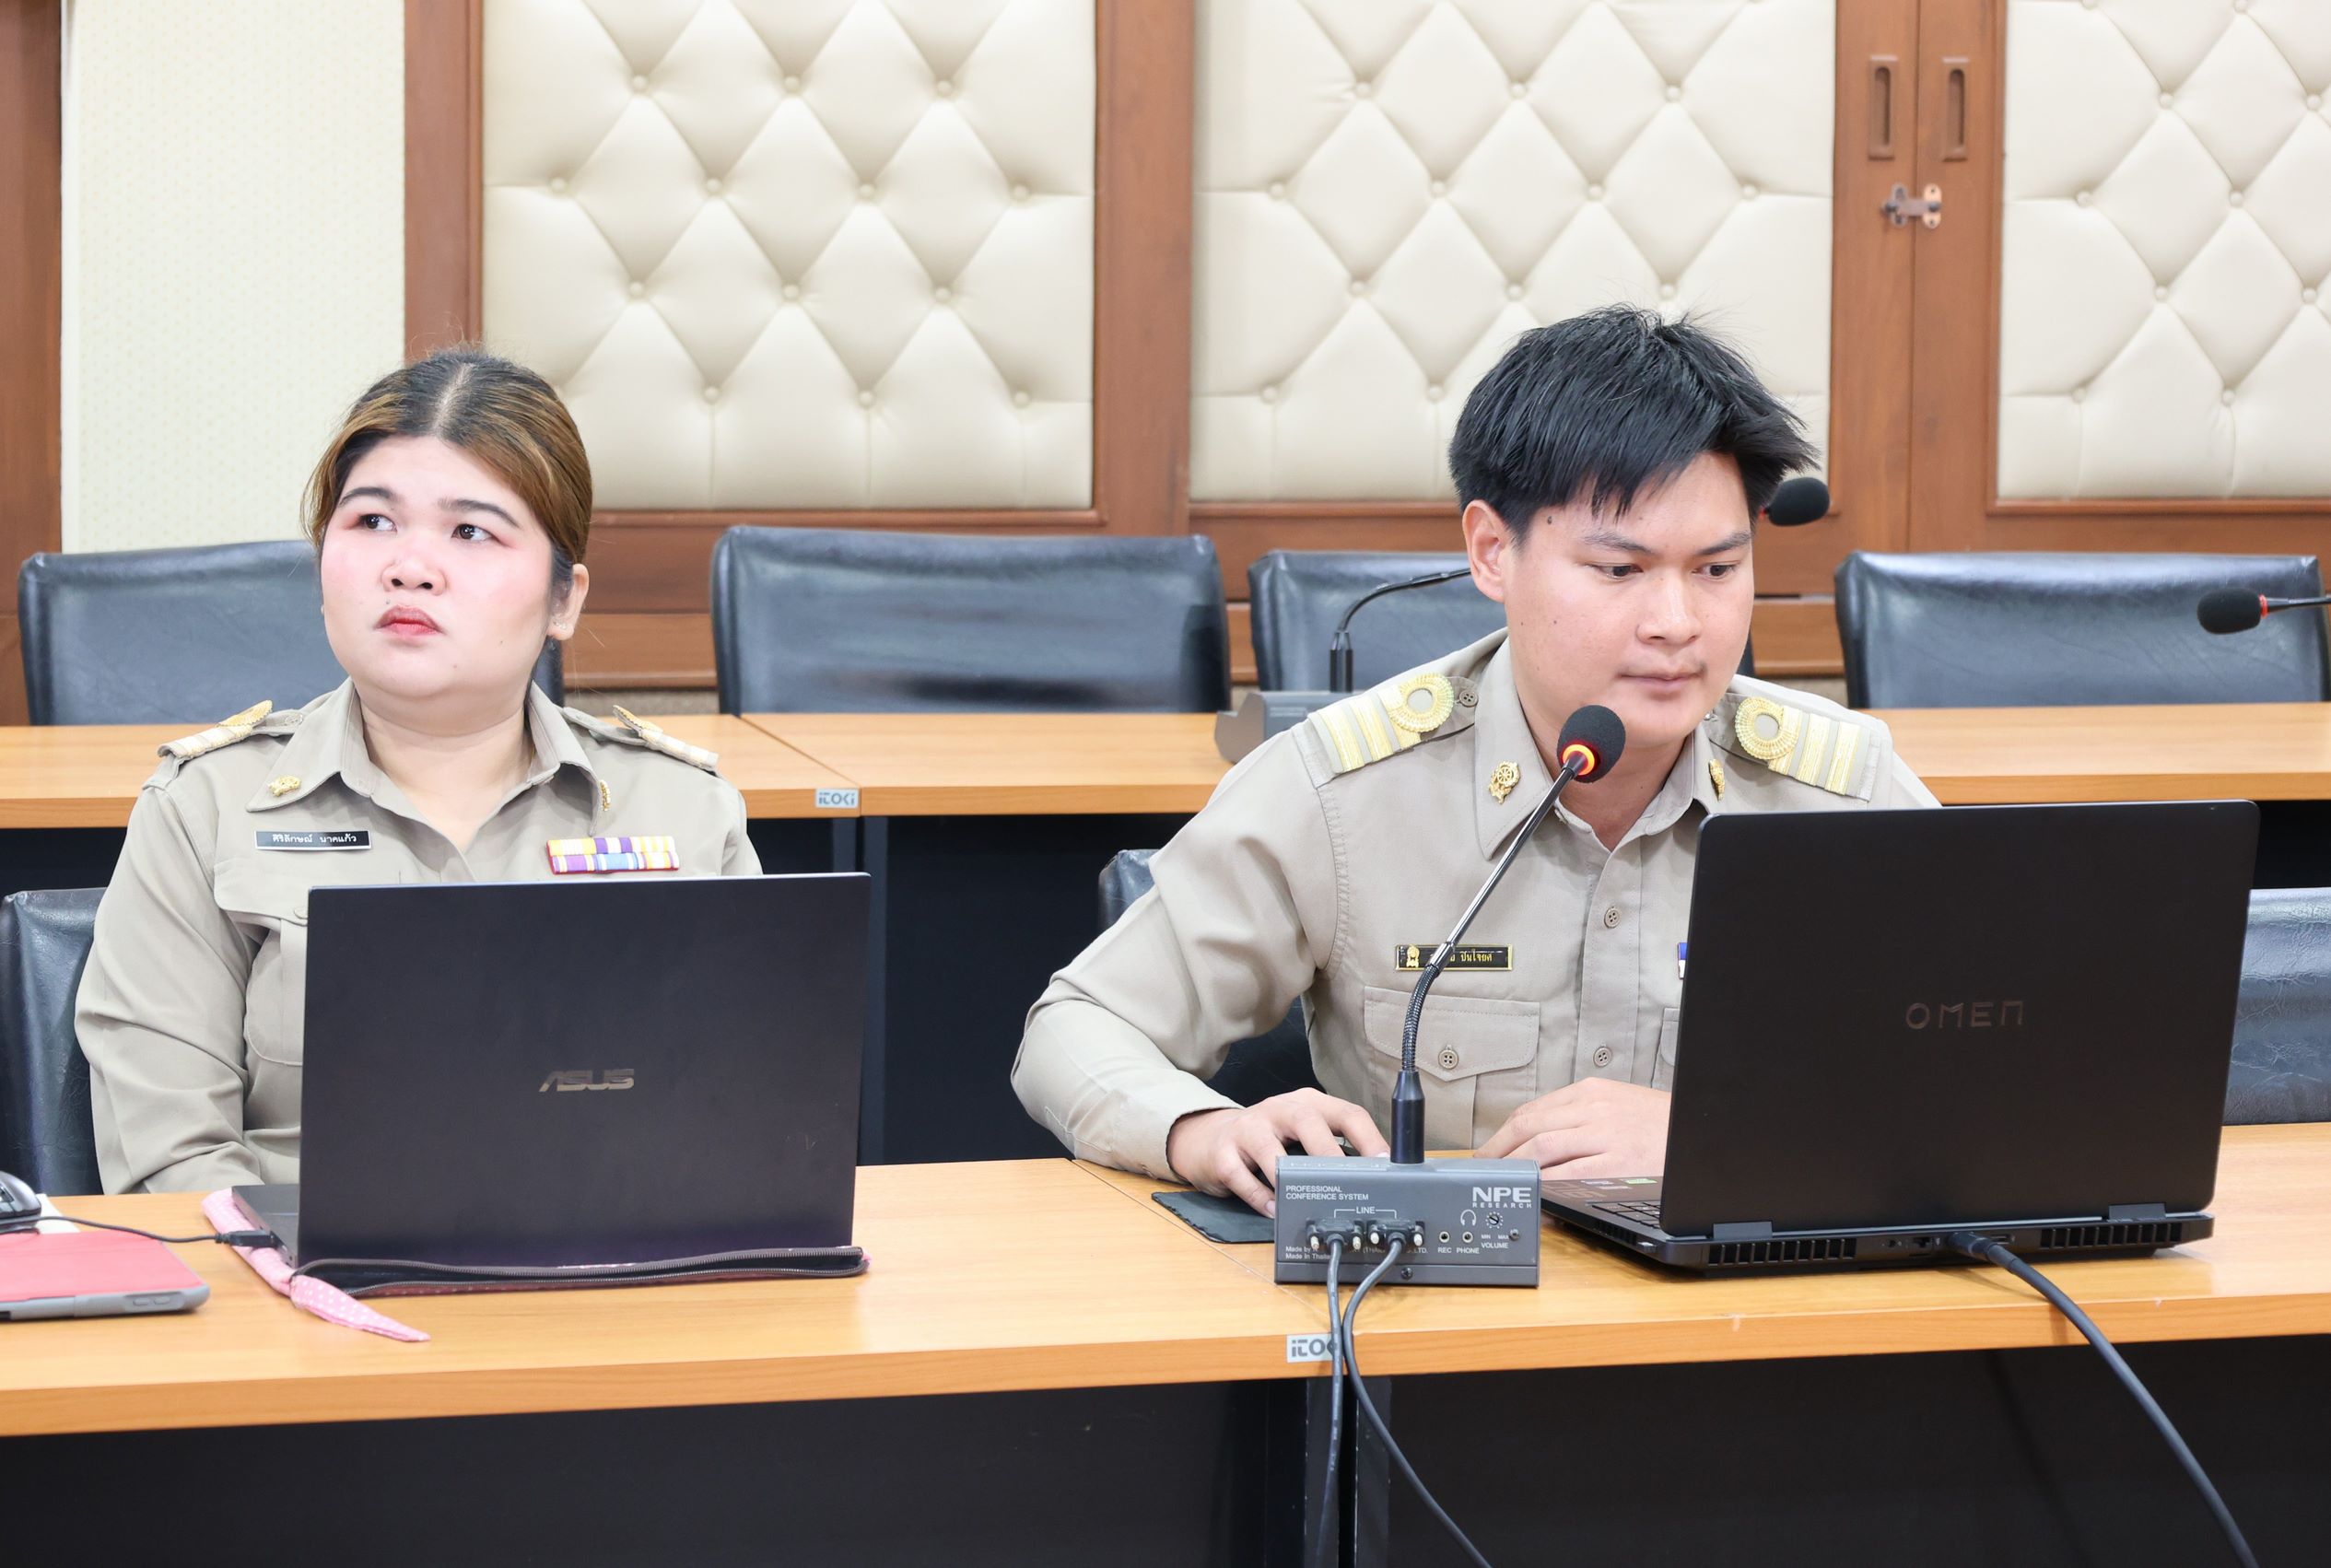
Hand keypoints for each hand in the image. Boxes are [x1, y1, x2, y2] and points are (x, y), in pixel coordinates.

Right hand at [1166, 1089, 1389, 1215]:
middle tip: (1346, 1181)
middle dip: (1328, 1151)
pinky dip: (1259, 1197)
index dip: (1368, 1137)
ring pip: (1268, 1147)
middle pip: (1306, 1121)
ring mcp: (1247, 1129)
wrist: (1209, 1138)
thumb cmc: (1267, 1140)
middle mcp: (1278, 1110)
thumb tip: (1371, 1181)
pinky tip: (1273, 1210)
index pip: (1345, 1112)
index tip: (1385, 1164)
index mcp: (1306, 1104)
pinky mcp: (1222, 1153)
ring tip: (1302, 1200)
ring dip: (1286, 1177)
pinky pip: (1240, 1176)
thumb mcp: (1300, 1135)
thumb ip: (1330, 1149)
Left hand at [1477, 1078, 1670, 1178]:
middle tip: (1484, 1169)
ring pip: (1543, 1147)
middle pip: (1529, 1126)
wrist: (1701, 1129)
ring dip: (1516, 1166)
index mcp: (1590, 1092)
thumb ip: (1580, 1118)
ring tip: (1502, 1181)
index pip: (1532, 1110)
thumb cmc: (1659, 1123)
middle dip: (1499, 1150)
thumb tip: (1540, 1145)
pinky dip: (1548, 1184)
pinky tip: (1536, 1193)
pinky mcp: (1620, 1161)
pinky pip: (1572, 1173)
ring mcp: (1606, 1133)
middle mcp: (1594, 1108)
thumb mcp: (1617, 1104)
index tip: (1489, 1150)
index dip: (1503, 1133)